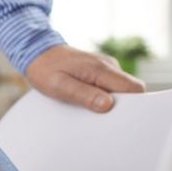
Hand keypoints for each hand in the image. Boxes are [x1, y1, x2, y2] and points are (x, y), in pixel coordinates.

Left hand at [25, 44, 144, 112]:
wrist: (36, 53)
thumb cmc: (45, 70)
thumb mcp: (59, 86)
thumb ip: (84, 95)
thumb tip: (107, 105)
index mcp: (101, 68)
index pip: (134, 88)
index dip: (134, 104)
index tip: (121, 117)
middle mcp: (108, 65)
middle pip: (132, 89)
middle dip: (123, 104)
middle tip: (102, 115)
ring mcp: (106, 66)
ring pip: (122, 88)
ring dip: (112, 100)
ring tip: (90, 105)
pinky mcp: (101, 70)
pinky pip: (111, 85)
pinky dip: (104, 94)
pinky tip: (88, 98)